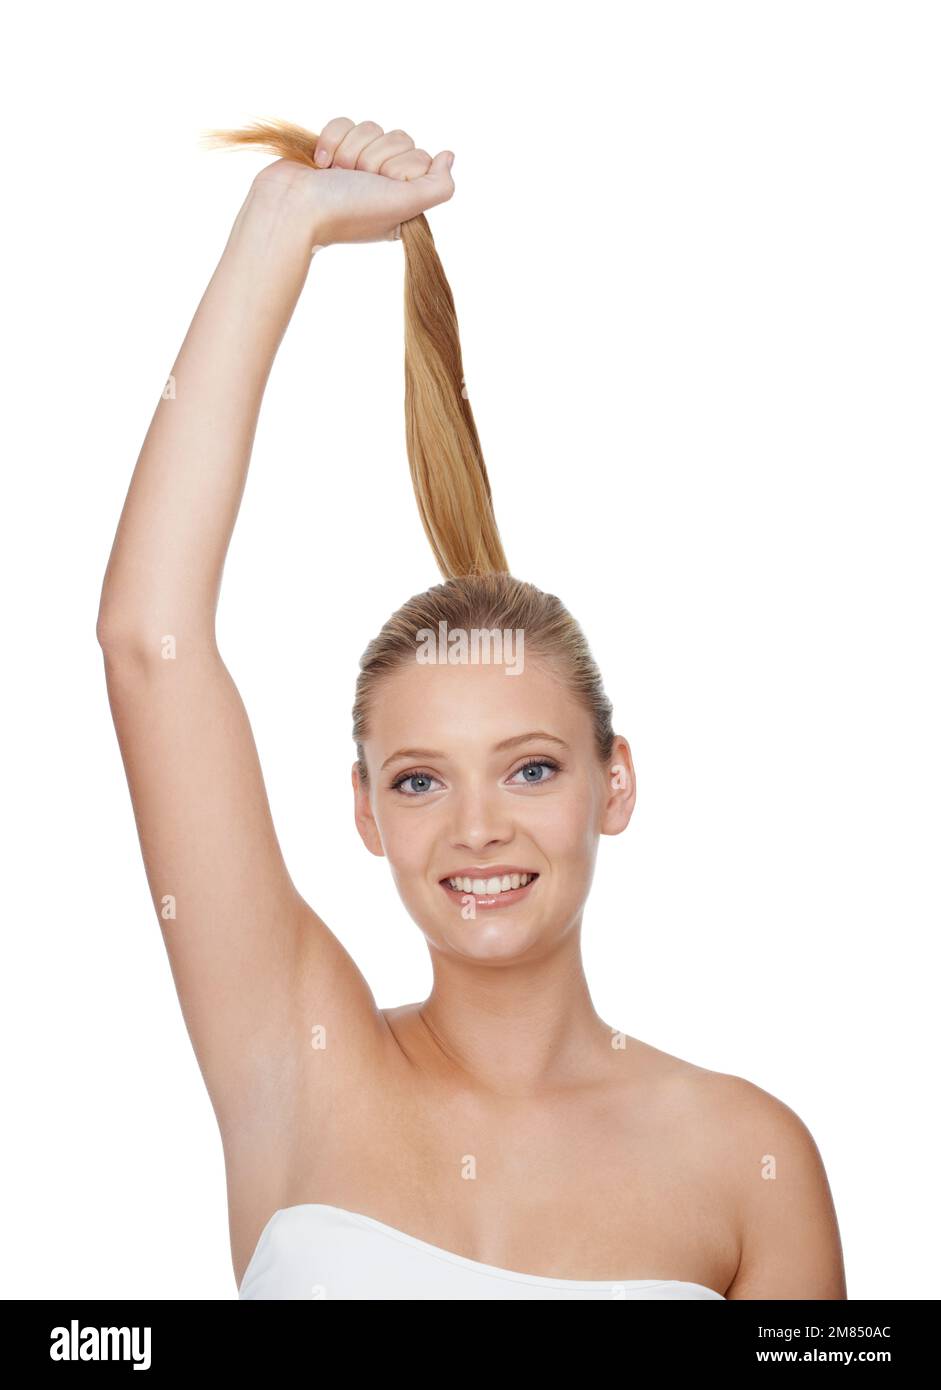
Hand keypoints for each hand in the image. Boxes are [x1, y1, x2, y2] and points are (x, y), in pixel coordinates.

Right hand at [251, 117, 454, 247]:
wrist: (293, 207)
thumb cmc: (347, 211)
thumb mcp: (404, 206)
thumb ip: (438, 186)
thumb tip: (448, 157)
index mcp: (403, 200)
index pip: (420, 158)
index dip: (400, 167)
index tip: (381, 187)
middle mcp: (382, 183)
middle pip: (399, 138)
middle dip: (374, 157)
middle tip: (356, 181)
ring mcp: (357, 166)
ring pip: (372, 127)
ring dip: (351, 149)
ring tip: (337, 174)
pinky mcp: (334, 149)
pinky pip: (346, 122)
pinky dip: (331, 139)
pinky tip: (322, 164)